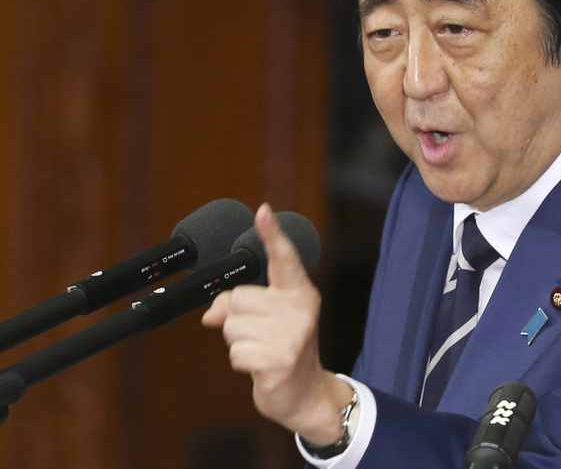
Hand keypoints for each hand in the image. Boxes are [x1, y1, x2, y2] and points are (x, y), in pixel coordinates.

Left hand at [202, 203, 353, 443]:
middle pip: (238, 298)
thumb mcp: (268, 321)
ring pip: (232, 326)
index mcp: (299, 292)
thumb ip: (239, 306)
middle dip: (238, 321)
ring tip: (262, 351)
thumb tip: (211, 314)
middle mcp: (300, 308)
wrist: (306, 392)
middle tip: (261, 336)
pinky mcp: (281, 359)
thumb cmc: (285, 350)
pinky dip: (241, 363)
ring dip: (239, 344)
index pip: (284, 257)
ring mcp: (293, 333)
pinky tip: (261, 367)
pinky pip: (236, 352)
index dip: (272, 233)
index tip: (263, 211)